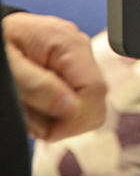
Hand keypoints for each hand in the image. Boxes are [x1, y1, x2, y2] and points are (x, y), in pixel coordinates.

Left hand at [2, 12, 105, 140]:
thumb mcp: (8, 66)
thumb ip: (38, 86)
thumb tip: (73, 110)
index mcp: (69, 44)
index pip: (95, 90)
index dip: (77, 118)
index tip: (48, 132)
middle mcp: (80, 51)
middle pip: (95, 101)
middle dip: (64, 120)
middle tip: (29, 118)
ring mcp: (77, 62)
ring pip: (85, 107)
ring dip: (55, 119)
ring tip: (25, 107)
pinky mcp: (70, 74)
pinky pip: (73, 104)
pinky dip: (52, 113)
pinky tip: (32, 104)